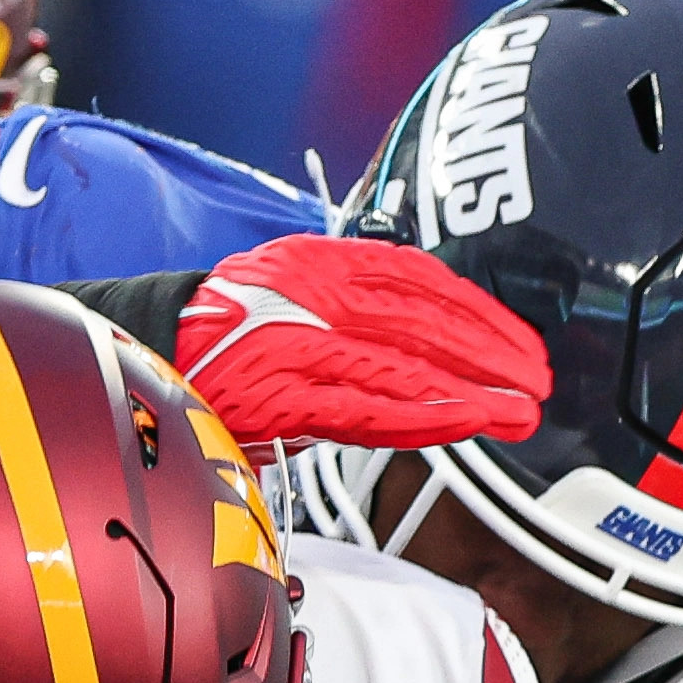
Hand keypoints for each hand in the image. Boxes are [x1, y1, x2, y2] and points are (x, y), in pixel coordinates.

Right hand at [176, 234, 547, 459]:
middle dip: (492, 354)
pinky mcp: (278, 396)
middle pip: (424, 321)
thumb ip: (356, 304)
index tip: (518, 341)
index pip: (419, 278)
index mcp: (319, 260)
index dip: (479, 311)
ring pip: (404, 365)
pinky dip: (420, 415)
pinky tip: (462, 423)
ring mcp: (294, 344)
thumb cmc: (225, 332)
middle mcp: (311, 293)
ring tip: (517, 413)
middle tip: (536, 381)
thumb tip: (435, 333)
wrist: (146, 354)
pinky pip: (363, 407)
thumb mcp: (293, 291)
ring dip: (472, 391)